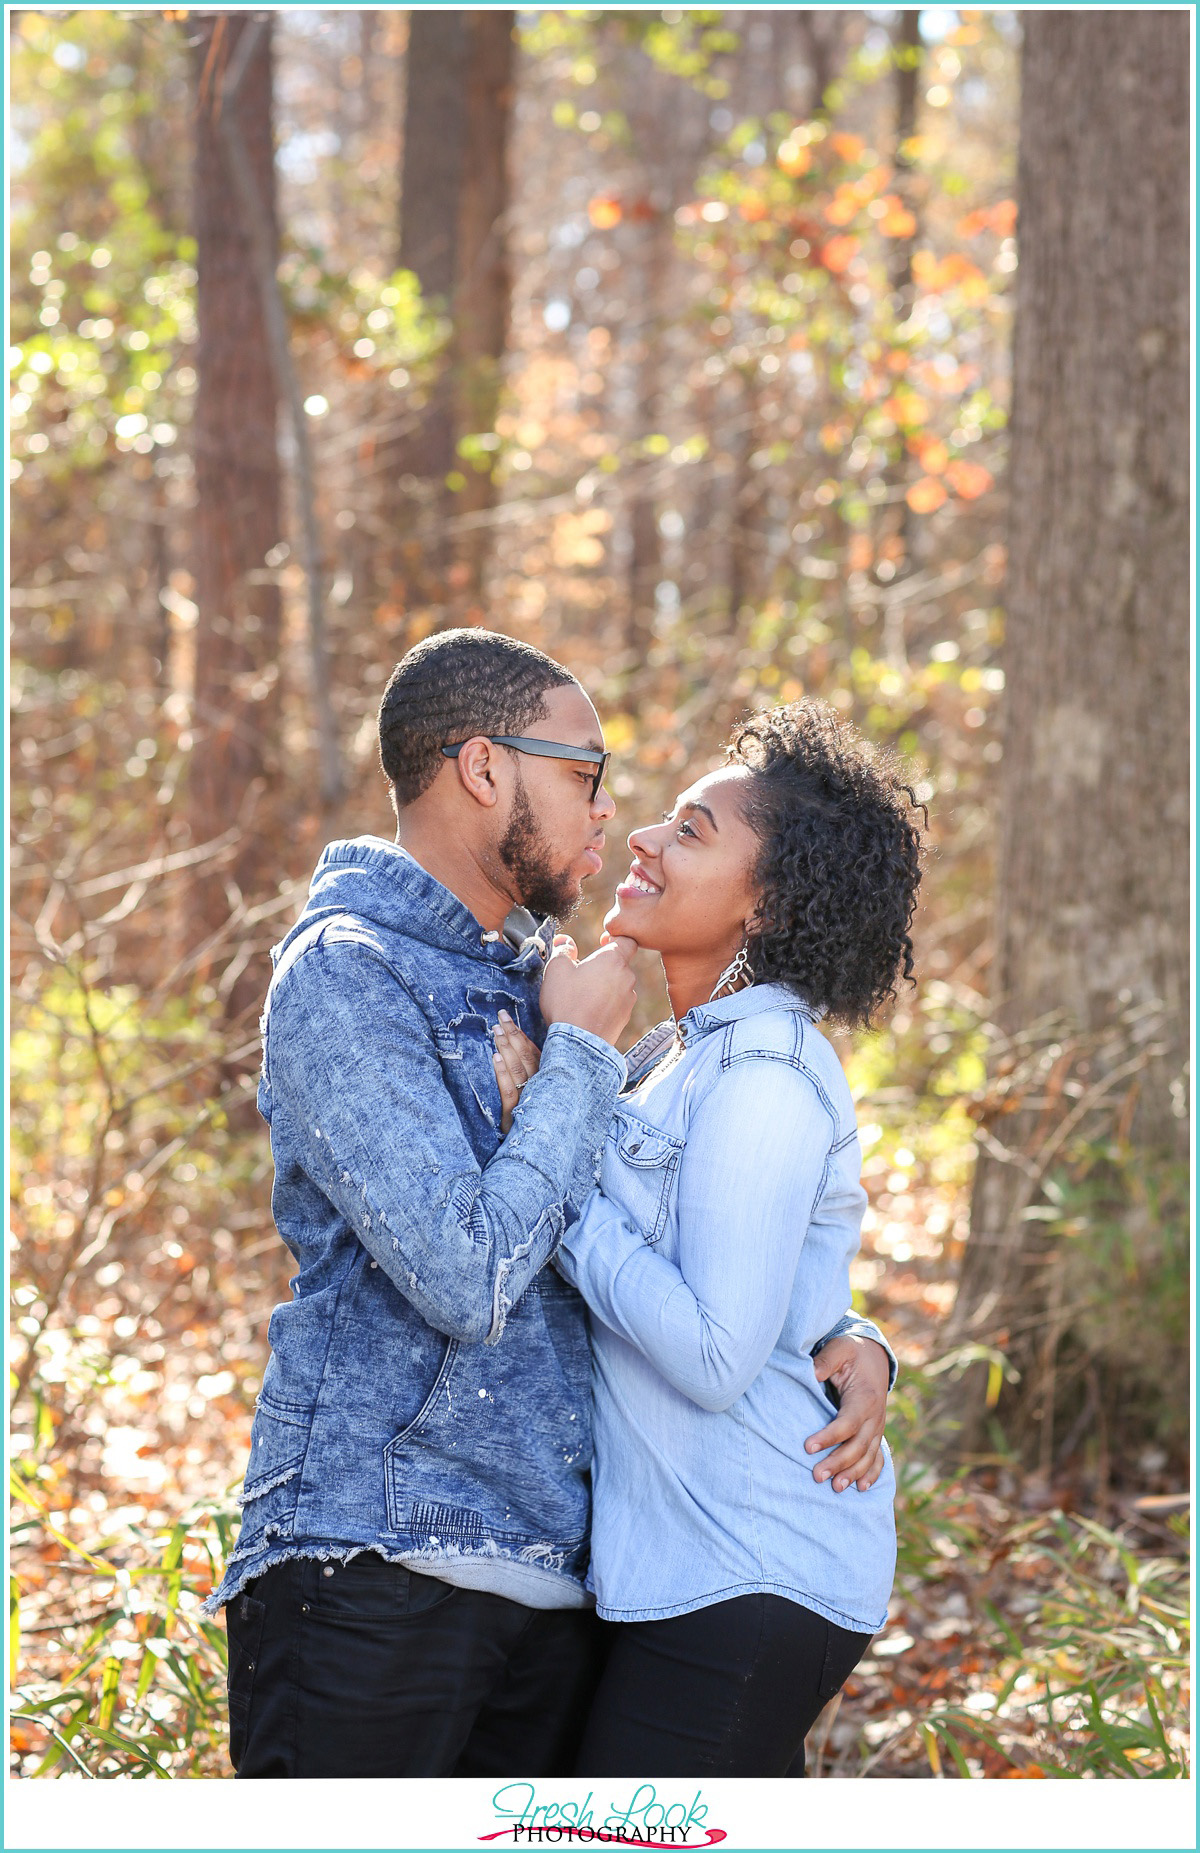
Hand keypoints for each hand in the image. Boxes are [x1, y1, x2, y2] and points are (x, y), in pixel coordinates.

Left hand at [492, 1012, 540, 1134]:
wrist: (540, 1151)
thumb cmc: (540, 1121)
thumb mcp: (542, 1097)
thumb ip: (537, 1076)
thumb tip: (519, 1053)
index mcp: (548, 1080)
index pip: (534, 1053)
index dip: (520, 1035)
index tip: (508, 1020)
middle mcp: (542, 1087)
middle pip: (526, 1056)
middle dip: (511, 1034)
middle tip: (499, 1016)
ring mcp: (530, 1099)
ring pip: (517, 1069)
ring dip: (506, 1048)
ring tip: (495, 1031)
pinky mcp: (516, 1114)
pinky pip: (509, 1090)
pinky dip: (502, 1073)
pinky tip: (494, 1058)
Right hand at [538, 932, 636, 1046]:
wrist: (577, 1043)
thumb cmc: (566, 1002)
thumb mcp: (557, 970)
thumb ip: (563, 950)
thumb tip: (564, 940)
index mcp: (613, 960)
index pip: (627, 940)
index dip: (617, 937)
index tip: (601, 942)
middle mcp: (627, 977)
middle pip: (619, 964)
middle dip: (603, 966)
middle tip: (581, 975)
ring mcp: (629, 999)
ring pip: (618, 984)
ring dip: (605, 986)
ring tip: (582, 996)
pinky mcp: (625, 1017)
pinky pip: (617, 1003)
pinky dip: (606, 1004)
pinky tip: (588, 1011)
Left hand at [806, 1335, 890, 1491]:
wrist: (874, 1356)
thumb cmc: (851, 1352)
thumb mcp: (839, 1349)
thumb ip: (825, 1361)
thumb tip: (810, 1373)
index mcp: (866, 1397)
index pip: (848, 1423)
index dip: (829, 1437)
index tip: (807, 1447)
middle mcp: (876, 1416)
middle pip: (858, 1446)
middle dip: (838, 1463)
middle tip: (816, 1476)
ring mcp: (878, 1427)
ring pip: (868, 1456)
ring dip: (853, 1473)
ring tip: (835, 1488)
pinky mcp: (876, 1432)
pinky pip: (878, 1457)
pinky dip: (872, 1474)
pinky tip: (861, 1488)